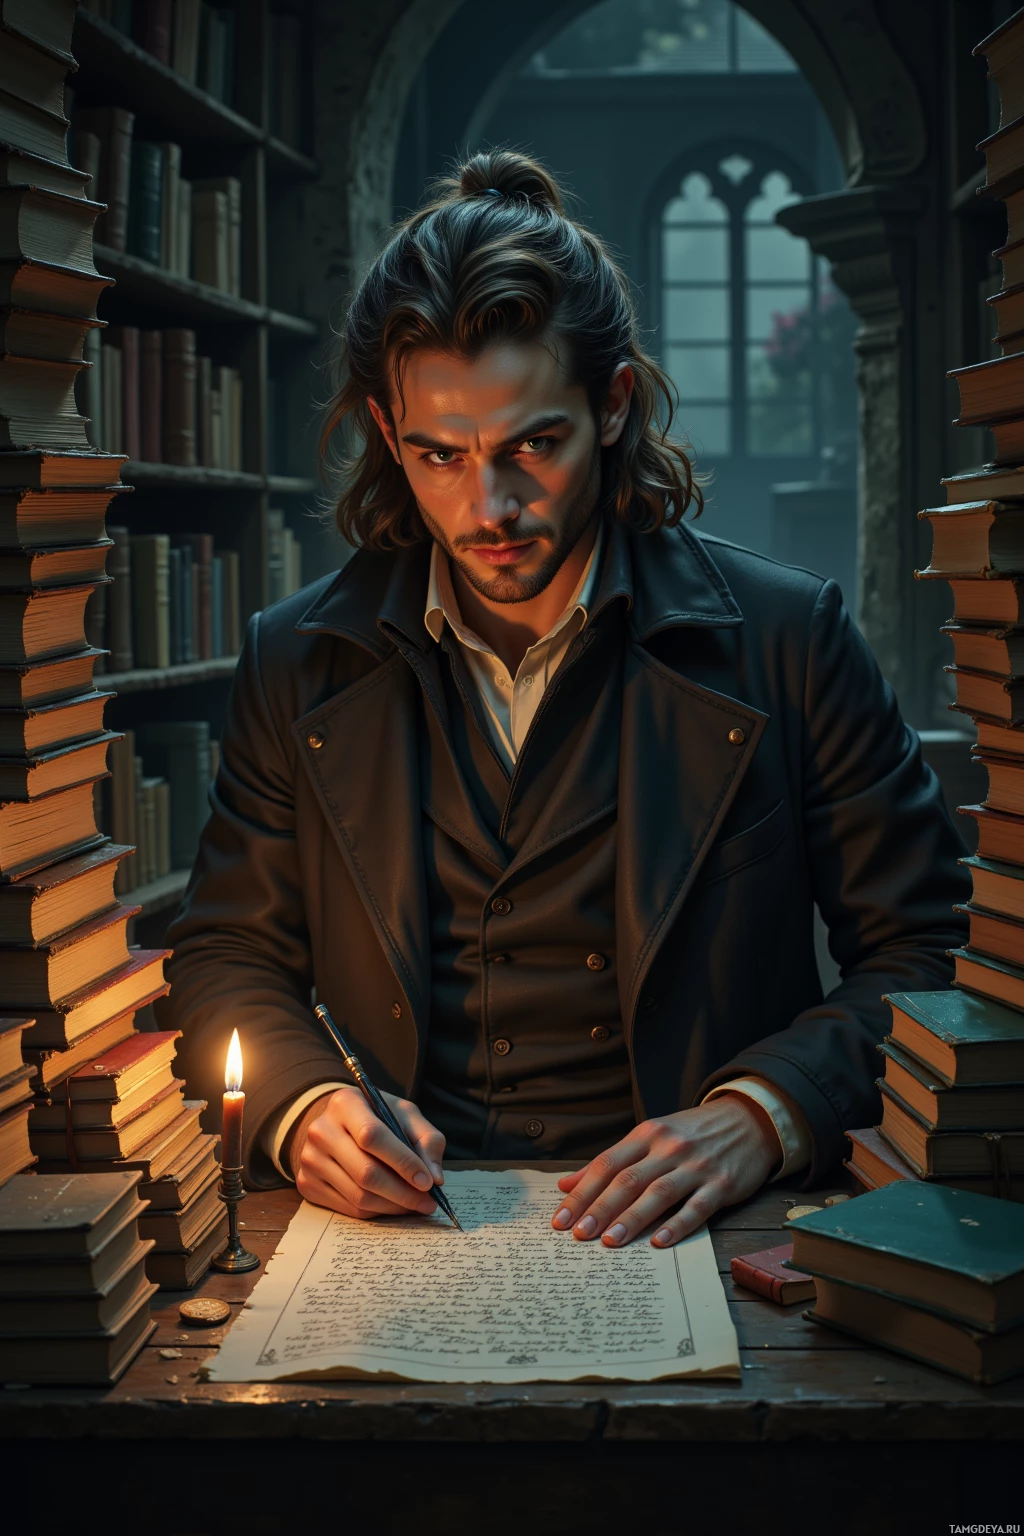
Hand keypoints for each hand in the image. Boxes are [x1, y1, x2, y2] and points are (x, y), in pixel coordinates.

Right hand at [288, 1086, 446, 1219]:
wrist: (335, 1124)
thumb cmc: (376, 1117)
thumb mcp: (404, 1113)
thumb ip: (427, 1139)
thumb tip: (435, 1178)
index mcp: (344, 1104)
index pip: (373, 1136)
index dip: (402, 1162)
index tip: (428, 1182)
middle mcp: (321, 1131)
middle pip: (365, 1172)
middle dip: (402, 1192)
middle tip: (428, 1203)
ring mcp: (310, 1160)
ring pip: (358, 1195)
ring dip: (393, 1206)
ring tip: (415, 1205)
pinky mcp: (307, 1184)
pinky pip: (348, 1208)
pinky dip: (377, 1211)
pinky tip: (393, 1205)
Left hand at [550, 1094, 780, 1247]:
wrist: (748, 1120)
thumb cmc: (692, 1133)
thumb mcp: (651, 1137)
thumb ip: (612, 1161)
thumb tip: (567, 1185)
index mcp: (647, 1134)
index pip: (606, 1164)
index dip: (582, 1192)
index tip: (560, 1219)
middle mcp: (669, 1148)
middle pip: (628, 1180)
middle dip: (600, 1209)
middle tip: (578, 1236)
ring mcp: (696, 1165)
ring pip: (658, 1193)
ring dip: (632, 1219)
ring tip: (610, 1241)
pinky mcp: (722, 1184)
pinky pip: (697, 1207)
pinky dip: (677, 1224)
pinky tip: (660, 1241)